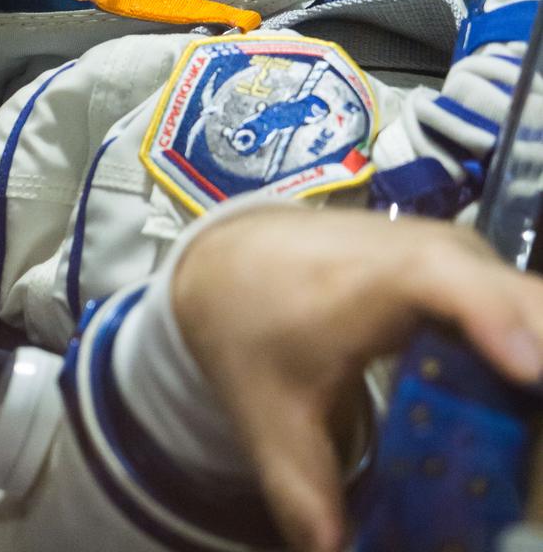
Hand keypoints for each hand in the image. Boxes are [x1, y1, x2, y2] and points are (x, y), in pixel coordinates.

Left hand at [172, 205, 542, 551]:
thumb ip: (304, 495)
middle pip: (512, 292)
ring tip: (533, 439)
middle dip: (539, 356)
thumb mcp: (268, 417)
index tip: (527, 371)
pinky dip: (532, 348)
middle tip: (539, 450)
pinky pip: (521, 301)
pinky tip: (525, 397)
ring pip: (530, 297)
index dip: (489, 315)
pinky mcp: (468, 261)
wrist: (234, 259)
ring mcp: (452, 251)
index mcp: (363, 286)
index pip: (436, 279)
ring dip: (540, 358)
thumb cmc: (251, 329)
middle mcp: (421, 253)